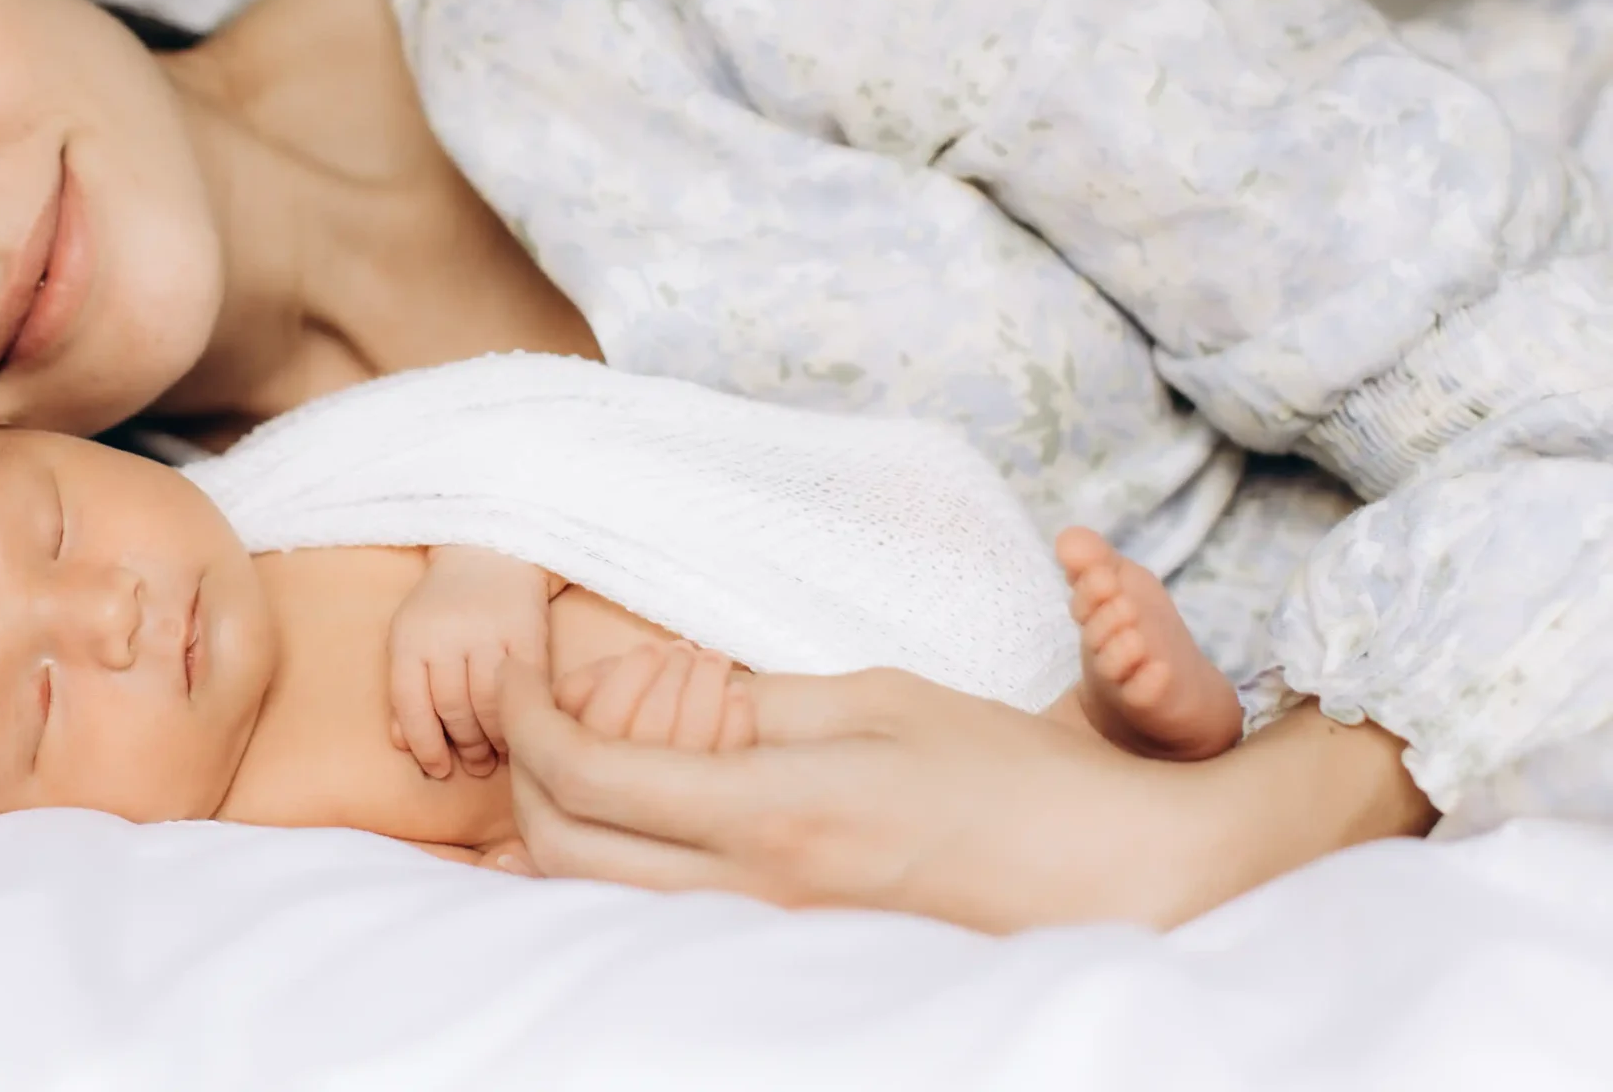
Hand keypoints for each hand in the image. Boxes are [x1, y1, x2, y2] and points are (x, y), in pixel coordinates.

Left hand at [389, 546, 556, 778]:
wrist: (490, 553)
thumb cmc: (443, 607)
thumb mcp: (410, 638)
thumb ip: (404, 690)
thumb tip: (403, 744)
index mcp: (411, 637)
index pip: (410, 703)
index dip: (424, 744)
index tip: (437, 769)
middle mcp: (448, 633)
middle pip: (454, 707)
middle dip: (464, 745)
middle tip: (474, 765)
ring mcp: (490, 631)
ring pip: (490, 702)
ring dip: (494, 738)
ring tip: (496, 753)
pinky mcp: (528, 630)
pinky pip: (525, 686)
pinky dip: (522, 714)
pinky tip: (520, 727)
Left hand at [497, 661, 1433, 930]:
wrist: (1112, 875)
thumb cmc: (1006, 771)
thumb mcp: (879, 700)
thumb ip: (756, 701)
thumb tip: (662, 694)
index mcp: (772, 811)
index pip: (585, 776)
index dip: (522, 718)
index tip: (508, 667)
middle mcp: (754, 890)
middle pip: (566, 848)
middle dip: (515, 773)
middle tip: (518, 704)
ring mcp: (769, 936)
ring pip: (602, 894)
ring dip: (552, 827)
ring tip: (553, 754)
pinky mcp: (792, 954)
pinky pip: (662, 914)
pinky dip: (611, 864)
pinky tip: (622, 817)